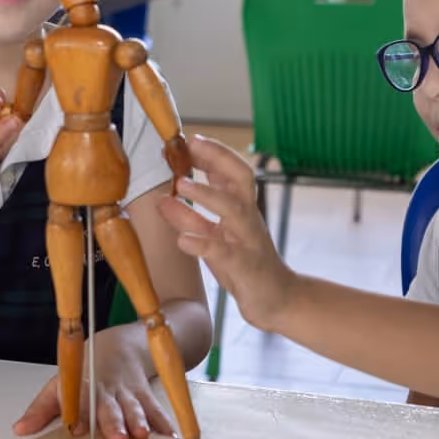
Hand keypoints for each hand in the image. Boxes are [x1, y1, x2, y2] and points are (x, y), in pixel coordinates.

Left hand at [13, 324, 175, 438]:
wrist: (122, 345)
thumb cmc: (87, 369)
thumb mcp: (62, 382)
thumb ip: (43, 408)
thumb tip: (20, 429)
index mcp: (85, 384)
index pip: (80, 396)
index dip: (78, 411)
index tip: (73, 428)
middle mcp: (109, 389)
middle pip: (111, 405)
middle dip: (114, 422)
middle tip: (116, 438)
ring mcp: (130, 392)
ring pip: (136, 406)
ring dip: (140, 421)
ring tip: (142, 435)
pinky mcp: (147, 396)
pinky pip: (157, 410)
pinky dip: (164, 424)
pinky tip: (170, 438)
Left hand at [157, 135, 295, 331]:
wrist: (276, 300)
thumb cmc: (243, 265)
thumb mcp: (213, 238)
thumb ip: (188, 219)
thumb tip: (161, 198)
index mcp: (241, 208)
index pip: (232, 170)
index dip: (213, 152)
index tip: (190, 139)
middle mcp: (248, 218)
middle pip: (241, 177)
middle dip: (218, 158)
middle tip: (192, 145)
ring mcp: (249, 240)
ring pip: (235, 209)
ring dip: (208, 195)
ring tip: (181, 185)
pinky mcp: (245, 266)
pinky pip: (226, 252)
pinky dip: (203, 244)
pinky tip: (182, 240)